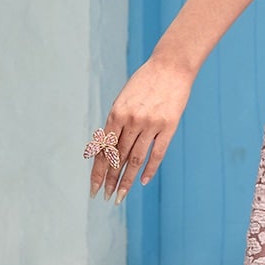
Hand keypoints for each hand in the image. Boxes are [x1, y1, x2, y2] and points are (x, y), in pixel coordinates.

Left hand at [87, 53, 194, 201]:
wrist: (171, 66)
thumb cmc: (144, 82)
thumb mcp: (123, 99)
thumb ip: (116, 123)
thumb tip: (108, 149)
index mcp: (116, 113)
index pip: (104, 150)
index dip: (98, 171)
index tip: (94, 188)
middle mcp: (132, 120)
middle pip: (118, 158)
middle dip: (110, 180)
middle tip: (105, 197)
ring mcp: (151, 124)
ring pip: (135, 159)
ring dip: (127, 180)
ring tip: (120, 196)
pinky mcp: (169, 126)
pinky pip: (157, 153)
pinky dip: (150, 169)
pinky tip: (143, 181)